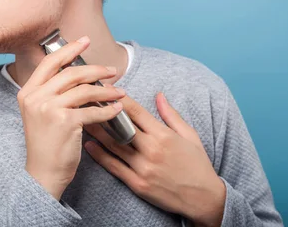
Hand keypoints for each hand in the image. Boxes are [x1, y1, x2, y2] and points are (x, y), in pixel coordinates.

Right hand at [17, 36, 125, 200]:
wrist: (43, 173)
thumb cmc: (46, 144)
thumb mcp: (40, 112)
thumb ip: (52, 92)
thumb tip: (78, 72)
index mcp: (27, 92)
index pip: (50, 62)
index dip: (69, 49)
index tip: (85, 41)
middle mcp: (35, 97)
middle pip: (71, 73)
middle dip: (95, 69)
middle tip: (112, 70)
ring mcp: (49, 109)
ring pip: (84, 90)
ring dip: (106, 90)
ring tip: (119, 92)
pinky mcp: (65, 122)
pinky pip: (93, 110)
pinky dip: (108, 109)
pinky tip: (117, 109)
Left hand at [83, 93, 225, 226]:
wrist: (203, 198)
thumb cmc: (197, 165)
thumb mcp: (190, 135)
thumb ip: (171, 115)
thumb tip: (159, 95)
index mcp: (164, 135)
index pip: (137, 112)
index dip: (120, 99)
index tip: (107, 90)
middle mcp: (152, 150)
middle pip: (121, 127)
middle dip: (104, 112)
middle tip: (88, 101)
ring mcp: (143, 168)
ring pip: (114, 145)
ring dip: (98, 131)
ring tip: (83, 119)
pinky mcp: (138, 184)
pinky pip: (114, 167)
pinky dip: (100, 156)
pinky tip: (89, 145)